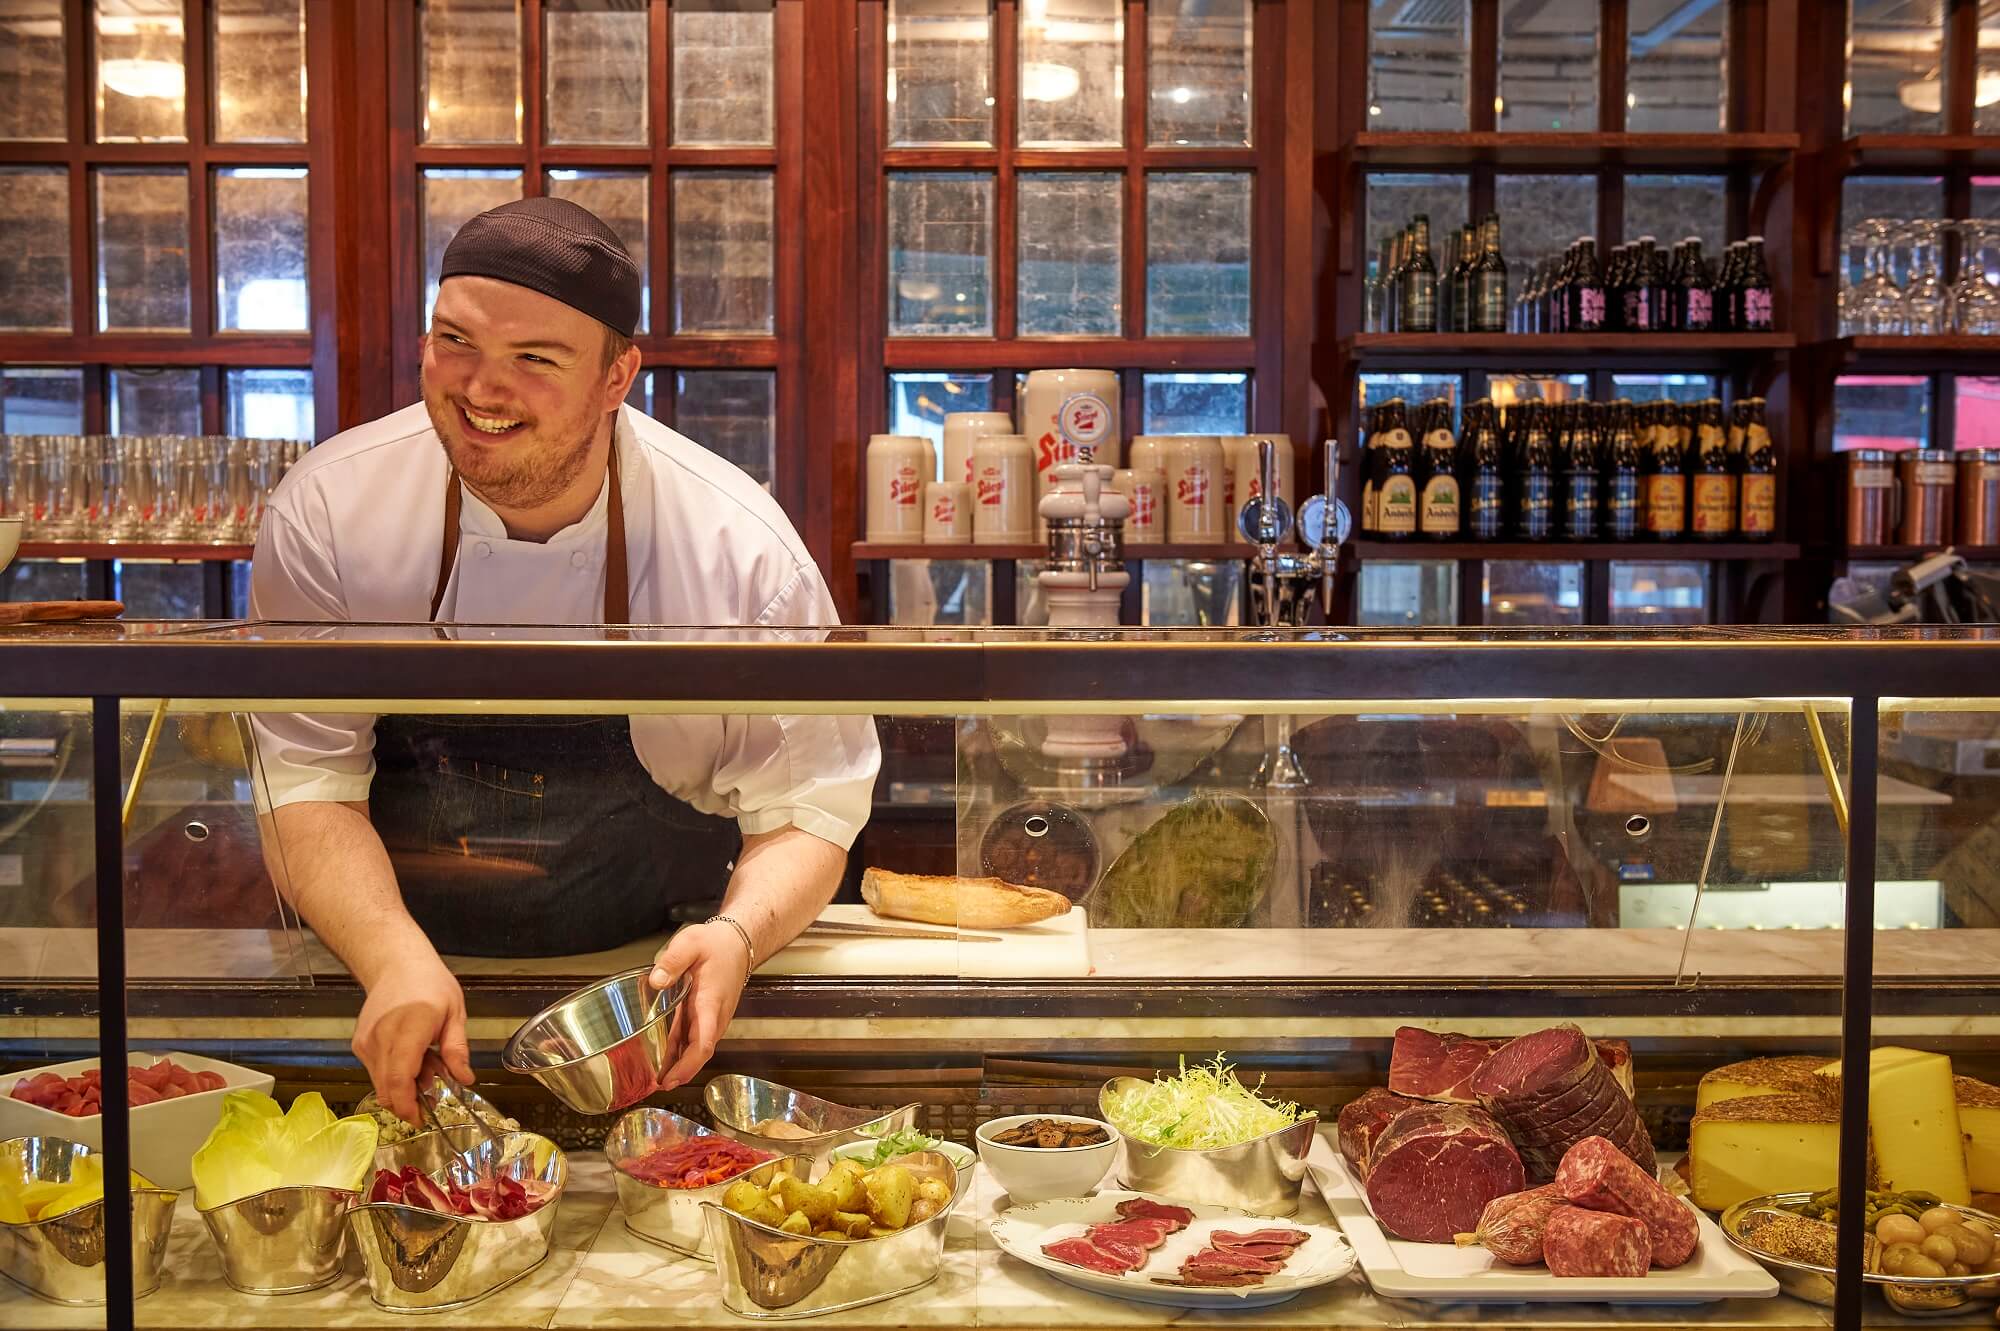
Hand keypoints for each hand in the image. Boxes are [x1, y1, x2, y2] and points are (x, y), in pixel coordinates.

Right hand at [353, 954, 471, 1125]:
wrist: (396, 964)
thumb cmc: (430, 985)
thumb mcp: (455, 1013)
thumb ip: (457, 1049)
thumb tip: (465, 1079)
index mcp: (410, 1027)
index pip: (400, 1077)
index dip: (408, 1104)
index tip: (420, 1119)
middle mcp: (382, 1037)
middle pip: (387, 1088)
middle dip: (408, 1101)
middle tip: (432, 1093)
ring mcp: (367, 1042)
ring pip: (380, 1083)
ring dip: (403, 1087)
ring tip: (426, 1064)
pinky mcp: (360, 1044)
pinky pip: (375, 1071)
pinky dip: (393, 1075)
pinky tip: (411, 1057)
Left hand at [649, 922, 751, 1092]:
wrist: (738, 944)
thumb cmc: (717, 945)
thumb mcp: (691, 943)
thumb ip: (673, 961)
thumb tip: (656, 981)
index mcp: (710, 1002)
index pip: (704, 1042)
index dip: (688, 1065)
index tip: (671, 1078)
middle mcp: (714, 1016)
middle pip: (700, 1053)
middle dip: (680, 1073)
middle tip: (655, 1085)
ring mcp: (713, 1019)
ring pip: (697, 1049)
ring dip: (680, 1066)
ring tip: (655, 1078)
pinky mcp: (707, 1017)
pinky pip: (695, 1040)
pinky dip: (681, 1054)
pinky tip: (665, 1060)